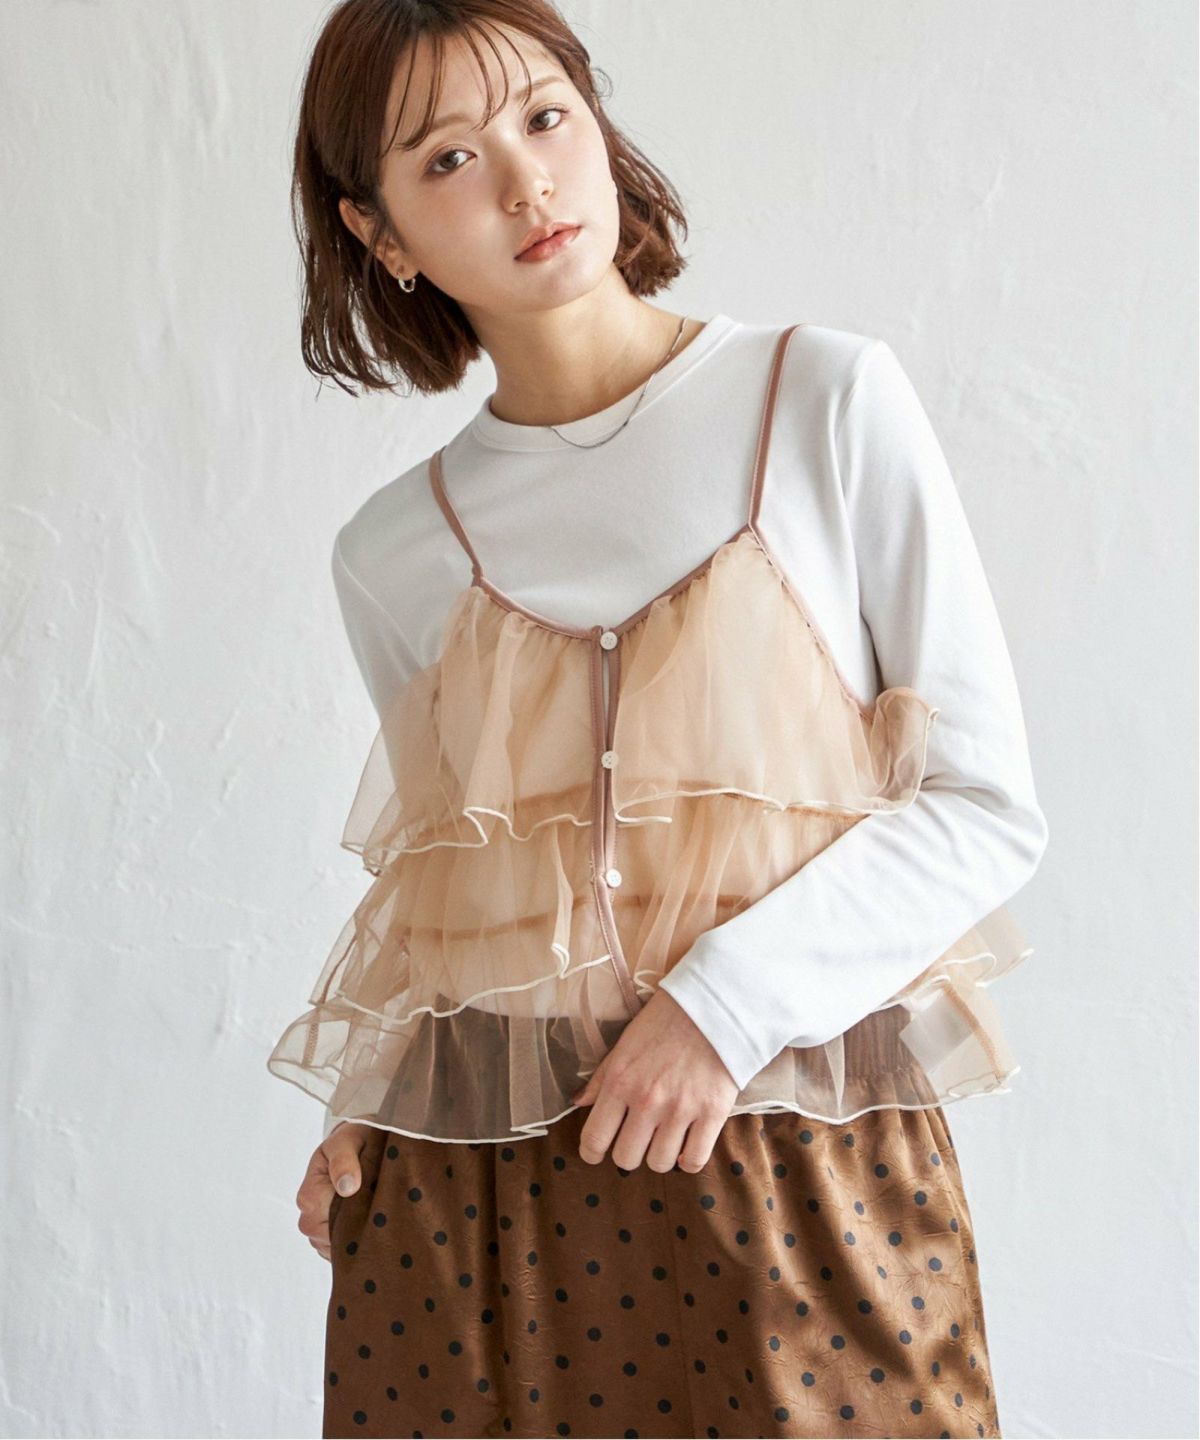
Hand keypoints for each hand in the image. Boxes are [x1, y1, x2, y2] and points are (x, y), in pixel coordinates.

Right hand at [295, 1121, 371, 1261]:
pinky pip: (342, 1254)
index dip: (343, 1211)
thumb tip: (347, 1186)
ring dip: (355, 1235)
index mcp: (309, 1192)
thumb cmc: (353, 1142)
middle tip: (377, 1209)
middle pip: (323, 1237)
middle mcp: (310, 1215)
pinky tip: (372, 1227)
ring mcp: (320, 1230)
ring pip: (333, 1248)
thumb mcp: (348, 1141)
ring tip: (376, 1214)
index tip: (366, 1197)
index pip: (317, 1217)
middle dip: (351, 1226)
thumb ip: (344, 1160)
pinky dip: (357, 1245)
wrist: (364, 1145)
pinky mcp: (333, 1240)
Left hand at [568, 988, 739, 1172]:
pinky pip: (695, 1160)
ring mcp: (681, 1109)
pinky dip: (688, 1160)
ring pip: (660, 1163)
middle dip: (628, 1154)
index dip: (591, 1153)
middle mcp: (647, 1101)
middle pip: (626, 1159)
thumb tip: (578, 1101)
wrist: (714, 1006)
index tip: (596, 1153)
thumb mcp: (625, 1044)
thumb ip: (601, 1078)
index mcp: (620, 1082)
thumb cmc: (665, 1022)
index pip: (594, 1138)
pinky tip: (687, 1146)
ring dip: (659, 1155)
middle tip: (636, 1140)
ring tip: (664, 1138)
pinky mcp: (712, 1113)